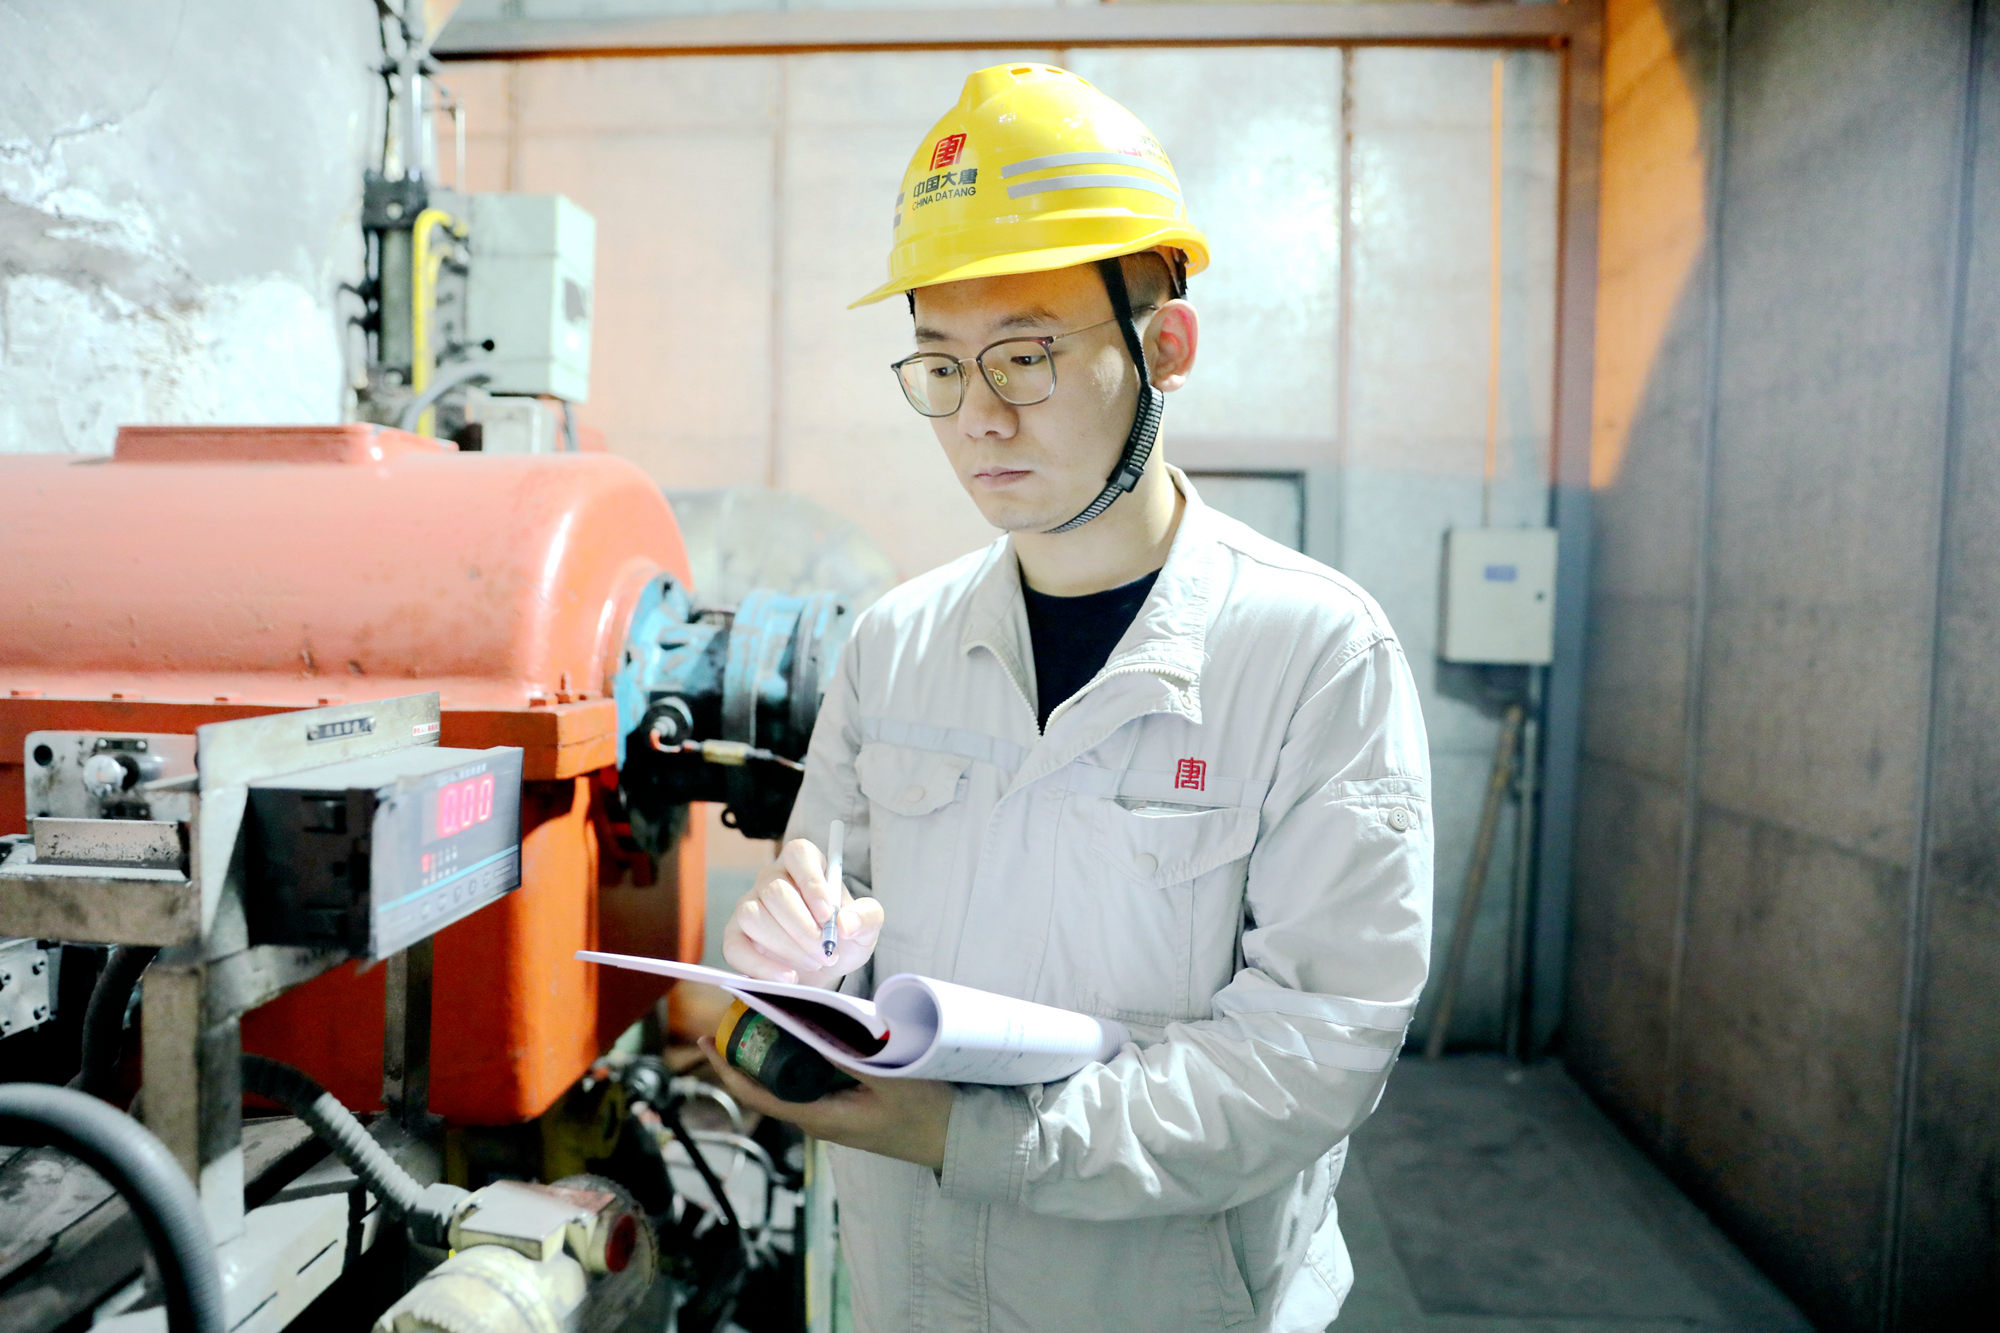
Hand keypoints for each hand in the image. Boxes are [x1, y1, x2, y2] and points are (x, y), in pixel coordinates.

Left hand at [699, 1036, 954, 1171]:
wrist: (959, 1141)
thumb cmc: (927, 1114)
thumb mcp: (889, 1078)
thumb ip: (848, 1054)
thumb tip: (807, 1027)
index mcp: (821, 1118)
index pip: (758, 1096)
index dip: (728, 1069)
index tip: (707, 1041)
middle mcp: (820, 1120)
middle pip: (768, 1086)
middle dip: (747, 1053)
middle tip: (737, 1012)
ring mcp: (834, 1116)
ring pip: (790, 1082)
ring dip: (774, 1052)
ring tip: (764, 1014)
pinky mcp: (848, 1108)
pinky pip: (812, 1081)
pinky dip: (800, 1056)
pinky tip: (807, 1031)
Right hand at [722, 838, 882, 985]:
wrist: (824, 966)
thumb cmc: (841, 937)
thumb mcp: (865, 927)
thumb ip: (867, 917)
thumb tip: (846, 923)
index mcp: (805, 865)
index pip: (798, 854)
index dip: (811, 882)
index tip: (827, 915)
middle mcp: (771, 879)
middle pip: (774, 891)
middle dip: (802, 928)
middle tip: (825, 952)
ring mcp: (749, 905)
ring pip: (752, 916)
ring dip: (785, 946)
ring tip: (812, 962)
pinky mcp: (736, 935)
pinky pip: (734, 947)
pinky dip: (760, 966)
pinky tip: (786, 977)